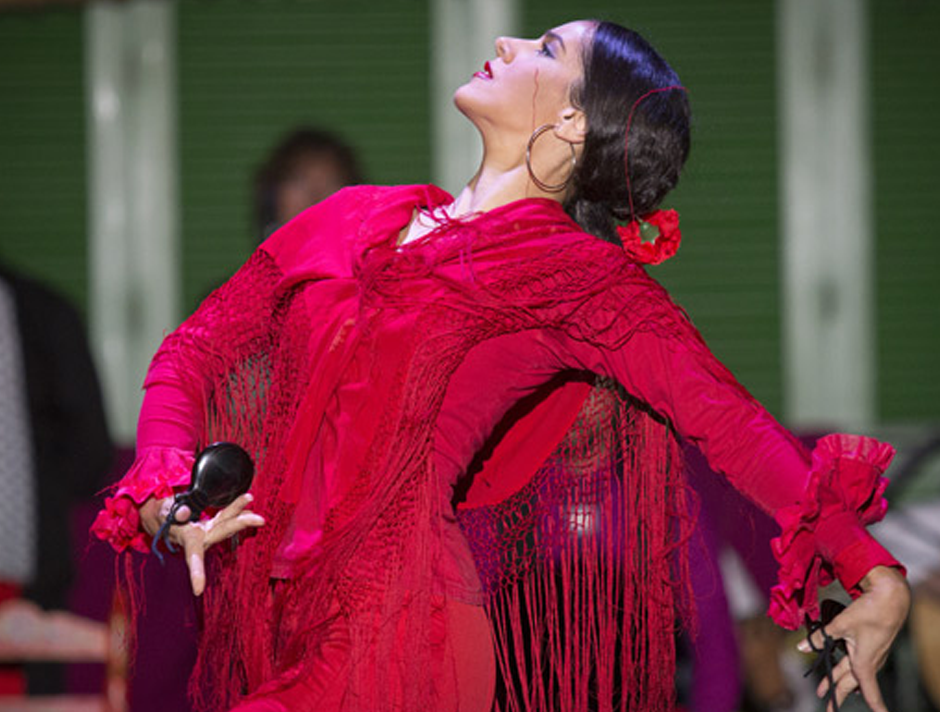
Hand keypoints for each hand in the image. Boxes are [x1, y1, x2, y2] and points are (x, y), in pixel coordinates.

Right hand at [139, 493, 264, 595]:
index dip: (196, 572)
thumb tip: (186, 512)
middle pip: (222, 531)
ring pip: (227, 522)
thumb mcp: (162, 513)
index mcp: (188, 540)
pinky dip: (238, 510)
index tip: (198, 590)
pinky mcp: (213, 523)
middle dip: (240, 524)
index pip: (193, 556)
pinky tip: (249, 506)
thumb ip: (173, 513)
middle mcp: (202, 537)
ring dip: (242, 514)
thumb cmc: (162, 517)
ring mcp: (210, 530)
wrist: (163, 517)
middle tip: (260, 520)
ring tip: (253, 502)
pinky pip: (227, 516)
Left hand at [798, 566, 910, 711]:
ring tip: (827, 690)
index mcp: (864, 660)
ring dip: (840, 682)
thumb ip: (820, 637)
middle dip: (837, 694)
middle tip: (827, 708)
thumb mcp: (840, 624)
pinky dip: (847, 670)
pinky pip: (857, 663)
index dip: (874, 705)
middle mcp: (869, 660)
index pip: (869, 690)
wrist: (890, 598)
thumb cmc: (869, 612)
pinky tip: (846, 673)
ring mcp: (871, 654)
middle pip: (851, 683)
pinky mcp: (871, 646)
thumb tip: (801, 647)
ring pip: (852, 672)